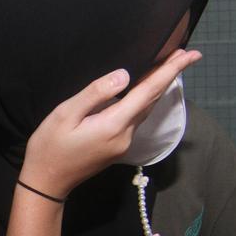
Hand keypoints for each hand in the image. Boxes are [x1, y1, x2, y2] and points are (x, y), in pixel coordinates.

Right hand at [19, 49, 201, 198]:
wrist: (46, 182)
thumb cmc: (49, 146)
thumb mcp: (64, 114)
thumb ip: (95, 93)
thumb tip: (124, 75)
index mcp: (114, 124)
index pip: (149, 92)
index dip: (170, 72)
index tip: (190, 55)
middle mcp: (125, 135)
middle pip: (152, 100)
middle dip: (170, 76)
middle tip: (186, 54)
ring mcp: (123, 143)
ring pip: (146, 110)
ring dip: (159, 88)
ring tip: (170, 67)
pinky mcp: (117, 147)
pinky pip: (136, 118)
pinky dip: (145, 100)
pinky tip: (144, 90)